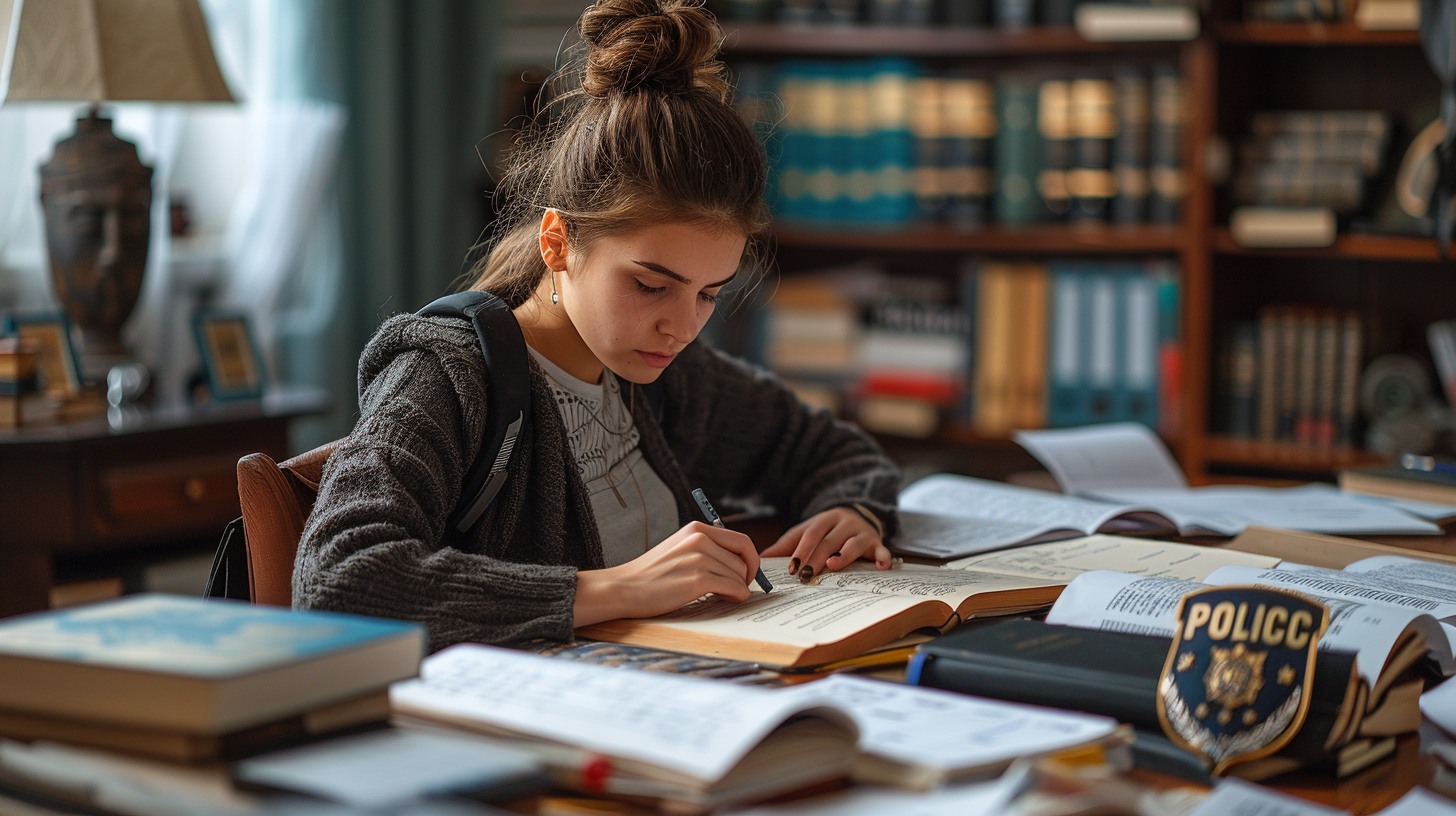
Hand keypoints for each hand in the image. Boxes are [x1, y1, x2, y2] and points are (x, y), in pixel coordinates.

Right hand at [573, 521, 759, 626]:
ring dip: (737, 589)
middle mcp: (700, 538)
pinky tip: (725, 599)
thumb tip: (739, 564)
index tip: (748, 573)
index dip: (751, 559)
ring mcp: (699, 558)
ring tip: (721, 595)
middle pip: (744, 559)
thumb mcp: (679, 549)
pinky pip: (734, 588)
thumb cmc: (650, 575)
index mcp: (696, 529)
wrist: (623, 588)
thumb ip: (706, 550)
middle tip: (736, 589)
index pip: (741, 540)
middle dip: (745, 577)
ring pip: (740, 576)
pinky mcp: (698, 579)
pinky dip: (736, 596)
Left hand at [760, 507, 890, 582]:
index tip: (792, 567)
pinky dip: (882, 557)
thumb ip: (786, 545)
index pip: (812, 533)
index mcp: (825, 519)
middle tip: (806, 575)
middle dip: (817, 558)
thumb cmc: (827, 531)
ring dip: (844, 555)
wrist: (859, 515)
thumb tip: (761, 558)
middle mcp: (844, 523)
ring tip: (833, 566)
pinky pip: (882, 550)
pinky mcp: (877, 542)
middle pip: (829, 541)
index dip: (801, 549)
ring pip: (853, 543)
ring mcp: (862, 532)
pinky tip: (881, 566)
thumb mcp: (807, 532)